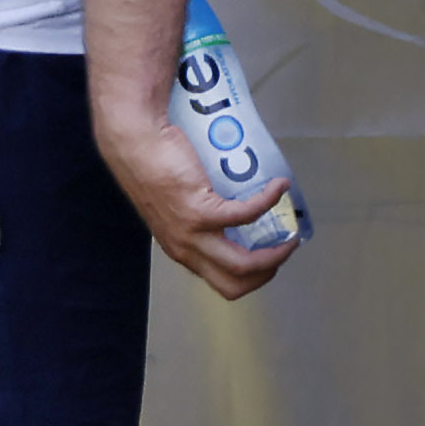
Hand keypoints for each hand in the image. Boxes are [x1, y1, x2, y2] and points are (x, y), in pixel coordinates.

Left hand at [96, 111, 293, 299]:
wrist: (134, 142)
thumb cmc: (154, 166)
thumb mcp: (176, 207)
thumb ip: (199, 221)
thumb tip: (234, 218)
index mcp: (182, 250)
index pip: (223, 283)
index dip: (254, 277)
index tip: (271, 257)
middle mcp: (184, 248)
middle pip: (236, 283)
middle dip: (269, 271)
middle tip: (284, 248)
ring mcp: (191, 232)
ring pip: (244, 263)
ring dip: (276, 253)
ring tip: (289, 233)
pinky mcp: (199, 210)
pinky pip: (246, 214)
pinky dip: (269, 201)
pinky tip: (279, 187)